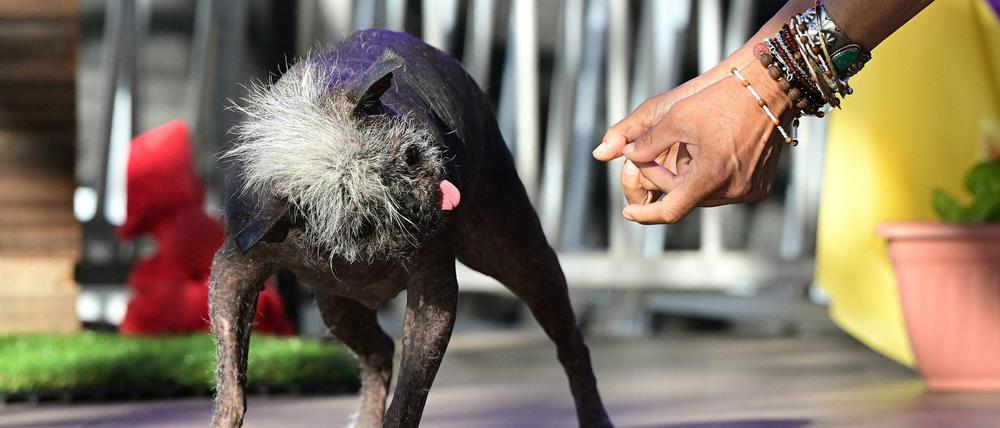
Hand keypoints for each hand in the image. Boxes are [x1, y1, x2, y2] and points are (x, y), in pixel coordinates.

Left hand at [597, 63, 792, 223]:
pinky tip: (710, 151)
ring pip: (703, 194)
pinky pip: (724, 190)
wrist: (770, 89)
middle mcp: (732, 190)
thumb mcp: (676, 117)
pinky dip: (709, 177)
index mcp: (711, 176)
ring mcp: (749, 191)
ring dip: (687, 177)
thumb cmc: (720, 99)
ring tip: (688, 146)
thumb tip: (615, 154)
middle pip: (684, 197)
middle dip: (663, 177)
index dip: (646, 214)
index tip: (627, 212)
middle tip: (647, 152)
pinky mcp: (759, 187)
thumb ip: (645, 141)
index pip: (670, 210)